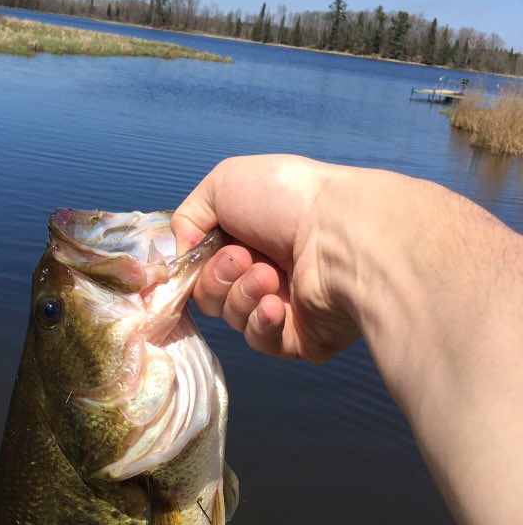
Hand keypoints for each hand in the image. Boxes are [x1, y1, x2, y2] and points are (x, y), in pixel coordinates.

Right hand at [172, 155, 359, 362]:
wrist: (342, 233)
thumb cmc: (286, 199)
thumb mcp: (222, 183)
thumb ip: (187, 217)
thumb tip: (181, 252)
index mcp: (251, 236)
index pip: (203, 264)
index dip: (195, 264)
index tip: (197, 253)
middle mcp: (267, 269)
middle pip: (211, 295)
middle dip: (218, 278)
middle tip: (244, 258)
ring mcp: (285, 305)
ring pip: (234, 318)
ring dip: (241, 296)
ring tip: (269, 276)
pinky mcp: (301, 338)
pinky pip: (262, 341)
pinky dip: (261, 323)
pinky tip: (276, 304)